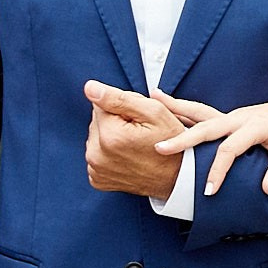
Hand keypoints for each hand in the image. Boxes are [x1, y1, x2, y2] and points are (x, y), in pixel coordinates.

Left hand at [84, 80, 183, 196]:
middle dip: (115, 121)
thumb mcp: (153, 112)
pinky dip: (108, 153)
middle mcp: (96, 154)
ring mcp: (96, 170)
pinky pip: (96, 154)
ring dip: (111, 137)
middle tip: (139, 132)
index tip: (139, 119)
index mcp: (109, 135)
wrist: (178, 177)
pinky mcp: (97, 179)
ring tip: (135, 145)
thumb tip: (89, 88)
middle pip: (96, 121)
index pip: (100, 103)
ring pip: (95, 137)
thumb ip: (118, 97)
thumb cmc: (171, 141)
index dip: (122, 107)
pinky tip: (127, 157)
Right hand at [153, 91, 267, 195]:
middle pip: (207, 126)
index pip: (231, 149)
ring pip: (201, 112)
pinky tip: (165, 104)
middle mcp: (241, 116)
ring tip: (152, 99)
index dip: (218, 170)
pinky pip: (203, 113)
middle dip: (183, 138)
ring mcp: (233, 114)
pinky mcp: (230, 116)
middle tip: (160, 148)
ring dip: (176, 107)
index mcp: (256, 125)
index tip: (208, 190)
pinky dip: (183, 109)